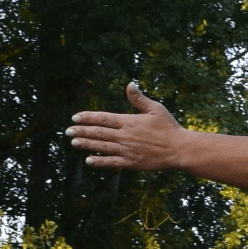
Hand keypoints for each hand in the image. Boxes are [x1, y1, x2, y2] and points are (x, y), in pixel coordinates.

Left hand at [65, 84, 186, 170]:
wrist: (179, 149)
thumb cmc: (169, 128)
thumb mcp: (156, 109)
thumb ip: (139, 99)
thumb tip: (129, 85)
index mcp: (129, 121)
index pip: (103, 118)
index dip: (88, 117)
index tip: (75, 117)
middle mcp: (125, 136)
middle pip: (98, 132)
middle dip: (81, 131)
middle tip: (67, 131)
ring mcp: (127, 150)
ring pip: (102, 146)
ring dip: (86, 144)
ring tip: (73, 142)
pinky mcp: (131, 163)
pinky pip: (112, 163)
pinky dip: (99, 161)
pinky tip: (89, 161)